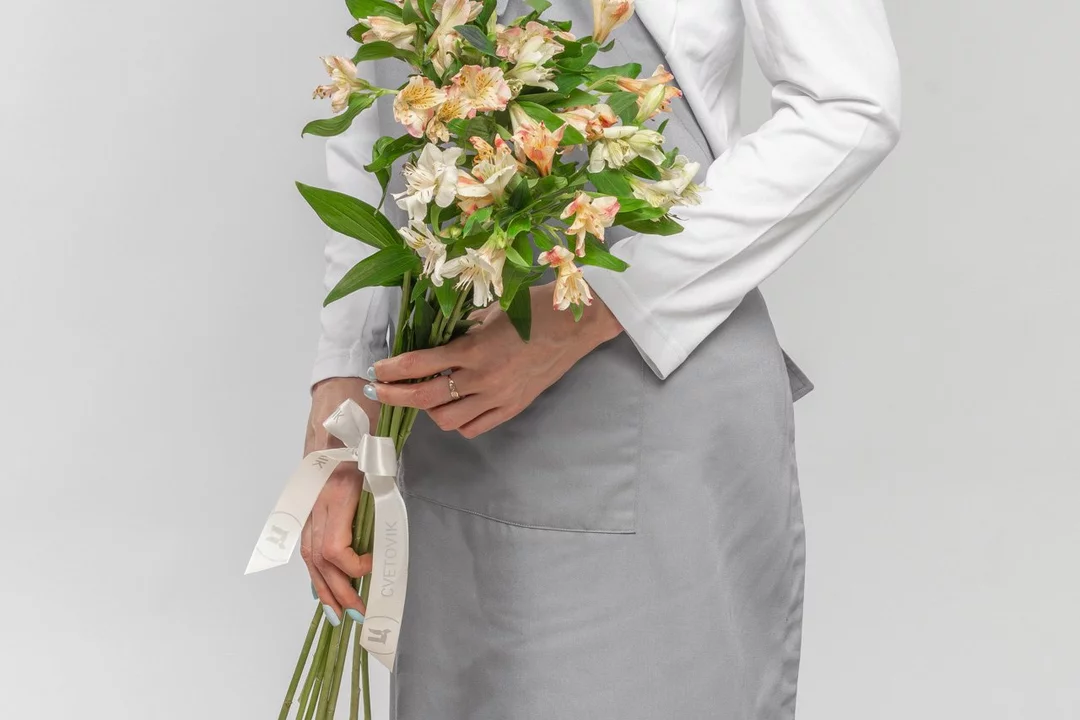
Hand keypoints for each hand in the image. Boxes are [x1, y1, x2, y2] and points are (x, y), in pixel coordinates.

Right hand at [300, 377, 380, 624]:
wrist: (339, 382)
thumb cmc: (365, 407)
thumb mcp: (381, 444)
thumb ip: (383, 481)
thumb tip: (389, 521)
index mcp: (335, 486)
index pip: (333, 547)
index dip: (352, 567)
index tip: (373, 566)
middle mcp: (315, 494)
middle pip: (316, 557)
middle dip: (337, 591)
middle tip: (360, 616)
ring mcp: (307, 493)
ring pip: (306, 549)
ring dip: (322, 584)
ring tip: (338, 612)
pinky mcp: (306, 490)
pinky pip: (305, 534)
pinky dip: (313, 563)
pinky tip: (322, 580)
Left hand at [367, 282, 622, 437]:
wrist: (575, 325)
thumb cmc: (533, 308)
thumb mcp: (489, 311)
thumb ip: (459, 329)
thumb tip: (431, 339)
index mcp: (475, 349)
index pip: (420, 365)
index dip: (392, 370)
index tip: (377, 371)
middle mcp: (483, 378)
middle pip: (426, 398)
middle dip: (395, 395)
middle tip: (378, 391)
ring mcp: (498, 397)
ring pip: (447, 419)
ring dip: (427, 409)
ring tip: (422, 395)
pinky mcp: (512, 408)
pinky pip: (474, 427)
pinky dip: (456, 421)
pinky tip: (453, 407)